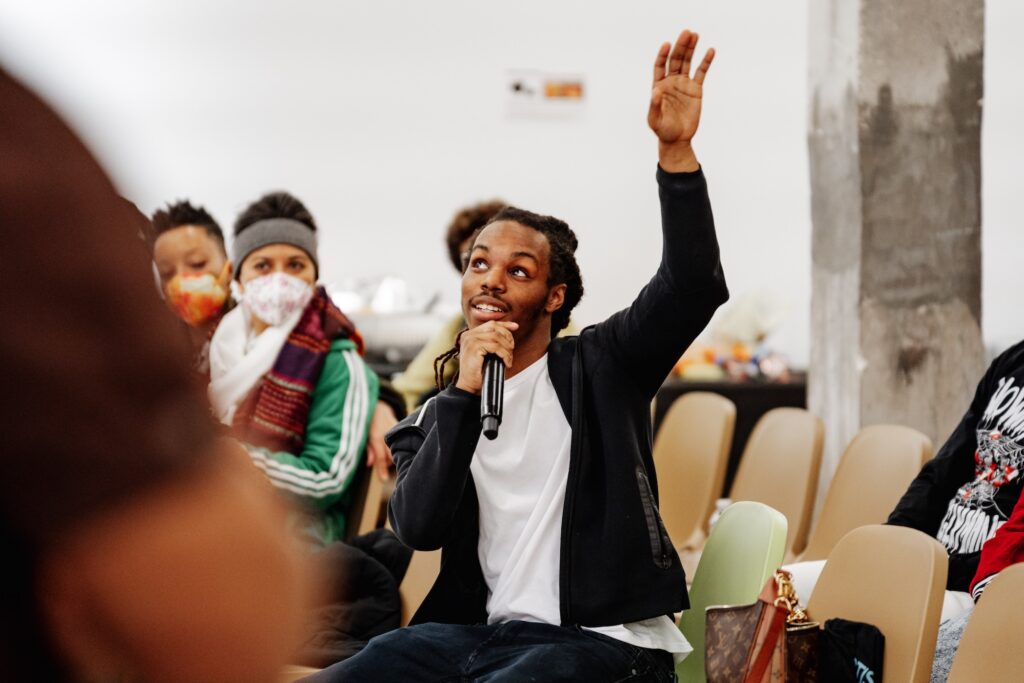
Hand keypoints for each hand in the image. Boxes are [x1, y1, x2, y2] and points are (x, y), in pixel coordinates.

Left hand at [366, 401, 396, 479]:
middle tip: (382, 462)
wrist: (375, 399)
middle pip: (391, 455)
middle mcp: (387, 432)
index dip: (381, 470)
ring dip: (392, 453)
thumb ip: (367, 449)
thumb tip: (370, 464)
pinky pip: (400, 439)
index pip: (380, 457)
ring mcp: (395, 428)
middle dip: (388, 462)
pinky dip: (397, 444)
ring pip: (397, 448)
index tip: (383, 480)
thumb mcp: (362, 434)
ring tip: (386, 451)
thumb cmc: (364, 418)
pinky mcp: (400, 424)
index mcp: (376, 436)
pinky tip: (393, 443)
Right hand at [455, 321, 517, 394]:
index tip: (515, 327)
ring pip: (496, 337)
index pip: (490, 324)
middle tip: (512, 348)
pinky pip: (495, 347)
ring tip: (509, 358)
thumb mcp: (487, 353)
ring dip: (507, 348)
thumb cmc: (478, 372)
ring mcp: (470, 341)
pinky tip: (506, 362)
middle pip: (494, 327)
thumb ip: (494, 341)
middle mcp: (468, 335)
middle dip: (507, 336)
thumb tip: (511, 330)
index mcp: (470, 334)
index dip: (504, 324)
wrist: (469, 385)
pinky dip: (504, 354)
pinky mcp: (474, 348)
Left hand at [648, 29, 714, 171]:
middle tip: (686, 32)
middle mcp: (671, 81)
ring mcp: (684, 84)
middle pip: (676, 60)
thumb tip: (655, 90)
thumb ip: (654, 105)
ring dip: (691, 48)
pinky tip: (710, 50)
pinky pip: (701, 72)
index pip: (660, 65)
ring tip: (695, 34)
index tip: (667, 44)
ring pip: (687, 62)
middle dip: (680, 46)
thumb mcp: (655, 119)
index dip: (663, 54)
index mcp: (659, 85)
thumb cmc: (663, 130)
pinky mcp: (696, 89)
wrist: (677, 139)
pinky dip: (706, 62)